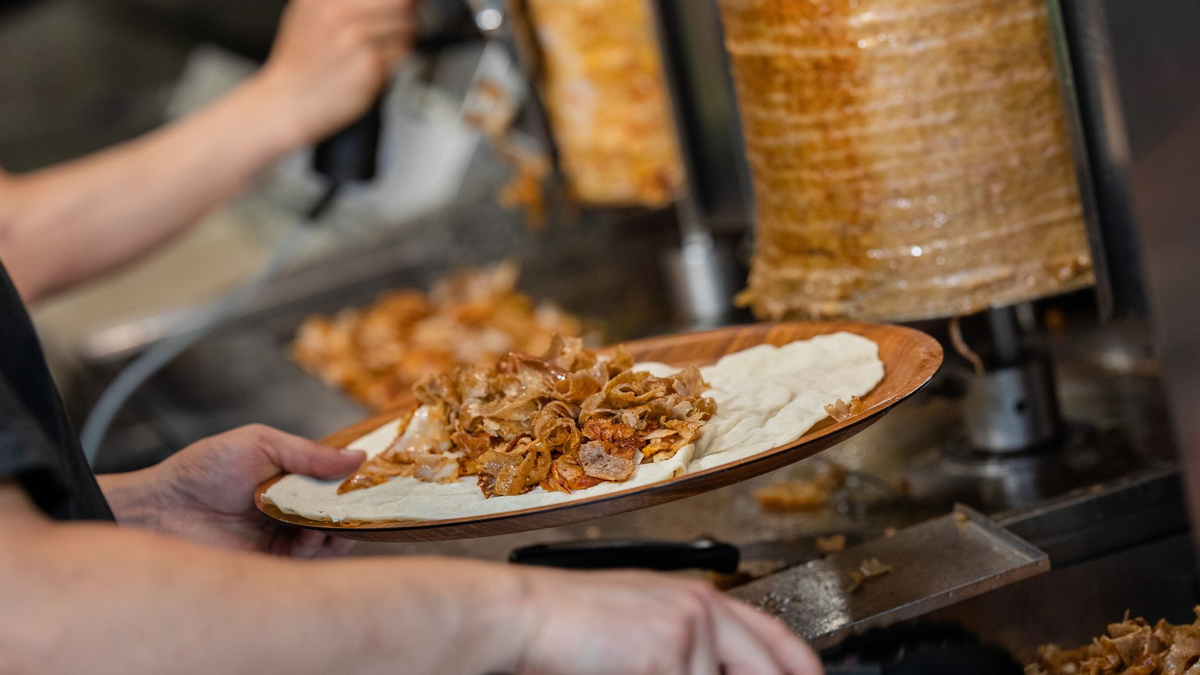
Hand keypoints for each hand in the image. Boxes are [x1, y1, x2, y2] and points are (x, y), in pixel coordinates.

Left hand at [110, 425, 365, 556]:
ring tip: (336, 521)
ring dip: (338, 530)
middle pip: (338, 512)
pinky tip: (311, 538)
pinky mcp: (271, 565)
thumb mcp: (260, 444)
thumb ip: (309, 453)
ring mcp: (282, 537)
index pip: (335, 480)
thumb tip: (359, 456)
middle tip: (366, 506)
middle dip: (355, 510)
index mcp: (290, 477)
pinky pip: (306, 562)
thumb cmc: (203, 470)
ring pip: (328, 539)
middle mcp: (291, 508)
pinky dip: (316, 550)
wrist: (159, 510)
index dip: (357, 481)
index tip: (379, 478)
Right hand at [250, 0, 414, 146]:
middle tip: (396, 25)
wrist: (289, 99)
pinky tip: (372, 68)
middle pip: (401, 4)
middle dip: (406, 15)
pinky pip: (402, 57)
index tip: (402, 5)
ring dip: (401, 41)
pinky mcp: (369, 67)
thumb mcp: (309, 10)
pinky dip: (395, 63)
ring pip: (407, 31)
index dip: (400, 1)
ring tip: (378, 50)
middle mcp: (338, 13)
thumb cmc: (302, 60)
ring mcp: (355, 40)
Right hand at [504, 567, 824, 674]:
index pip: (776, 638)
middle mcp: (704, 609)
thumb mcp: (646, 627)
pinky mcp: (673, 651)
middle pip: (768, 668)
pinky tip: (630, 671)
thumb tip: (722, 670)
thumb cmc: (574, 625)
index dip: (801, 668)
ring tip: (637, 668)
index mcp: (700, 599)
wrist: (528, 615)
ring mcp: (692, 630)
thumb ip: (693, 649)